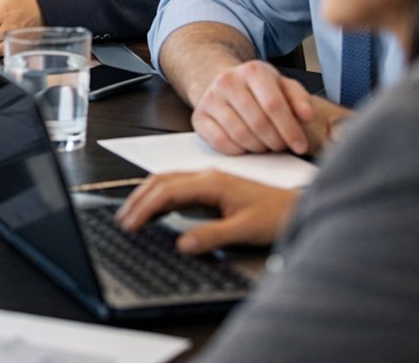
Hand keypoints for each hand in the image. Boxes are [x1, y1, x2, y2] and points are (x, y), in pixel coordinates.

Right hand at [114, 170, 299, 253]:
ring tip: (131, 214)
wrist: (299, 207)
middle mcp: (206, 176)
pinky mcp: (213, 187)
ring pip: (167, 181)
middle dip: (137, 199)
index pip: (166, 191)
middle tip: (122, 219)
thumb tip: (183, 244)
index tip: (130, 223)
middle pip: (161, 181)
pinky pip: (177, 186)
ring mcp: (209, 180)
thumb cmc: (277, 216)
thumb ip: (212, 236)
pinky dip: (159, 196)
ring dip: (146, 196)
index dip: (144, 207)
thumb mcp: (245, 229)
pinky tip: (156, 208)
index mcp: (211, 182)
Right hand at [190, 59, 347, 155]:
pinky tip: (246, 146)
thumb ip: (298, 98)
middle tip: (282, 146)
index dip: (290, 129)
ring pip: (240, 134)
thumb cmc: (258, 90)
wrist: (225, 84)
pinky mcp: (198, 116)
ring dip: (259, 147)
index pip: (274, 105)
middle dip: (276, 141)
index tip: (301, 145)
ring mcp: (210, 98)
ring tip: (266, 145)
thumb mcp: (282, 85)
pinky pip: (220, 142)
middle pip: (258, 122)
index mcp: (252, 71)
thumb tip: (307, 115)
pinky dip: (238, 150)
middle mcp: (227, 81)